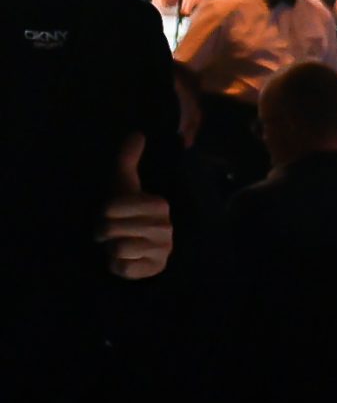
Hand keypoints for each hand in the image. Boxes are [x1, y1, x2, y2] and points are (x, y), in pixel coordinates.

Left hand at [99, 132, 172, 281]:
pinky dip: (118, 265)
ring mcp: (163, 250)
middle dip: (105, 232)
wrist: (137, 244)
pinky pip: (125, 268)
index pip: (115, 207)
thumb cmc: (127, 211)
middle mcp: (166, 227)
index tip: (108, 214)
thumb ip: (127, 158)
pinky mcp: (155, 269)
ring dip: (111, 248)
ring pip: (120, 249)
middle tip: (109, 232)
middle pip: (114, 229)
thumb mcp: (124, 184)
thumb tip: (137, 132)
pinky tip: (124, 259)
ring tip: (117, 245)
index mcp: (159, 205)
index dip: (104, 212)